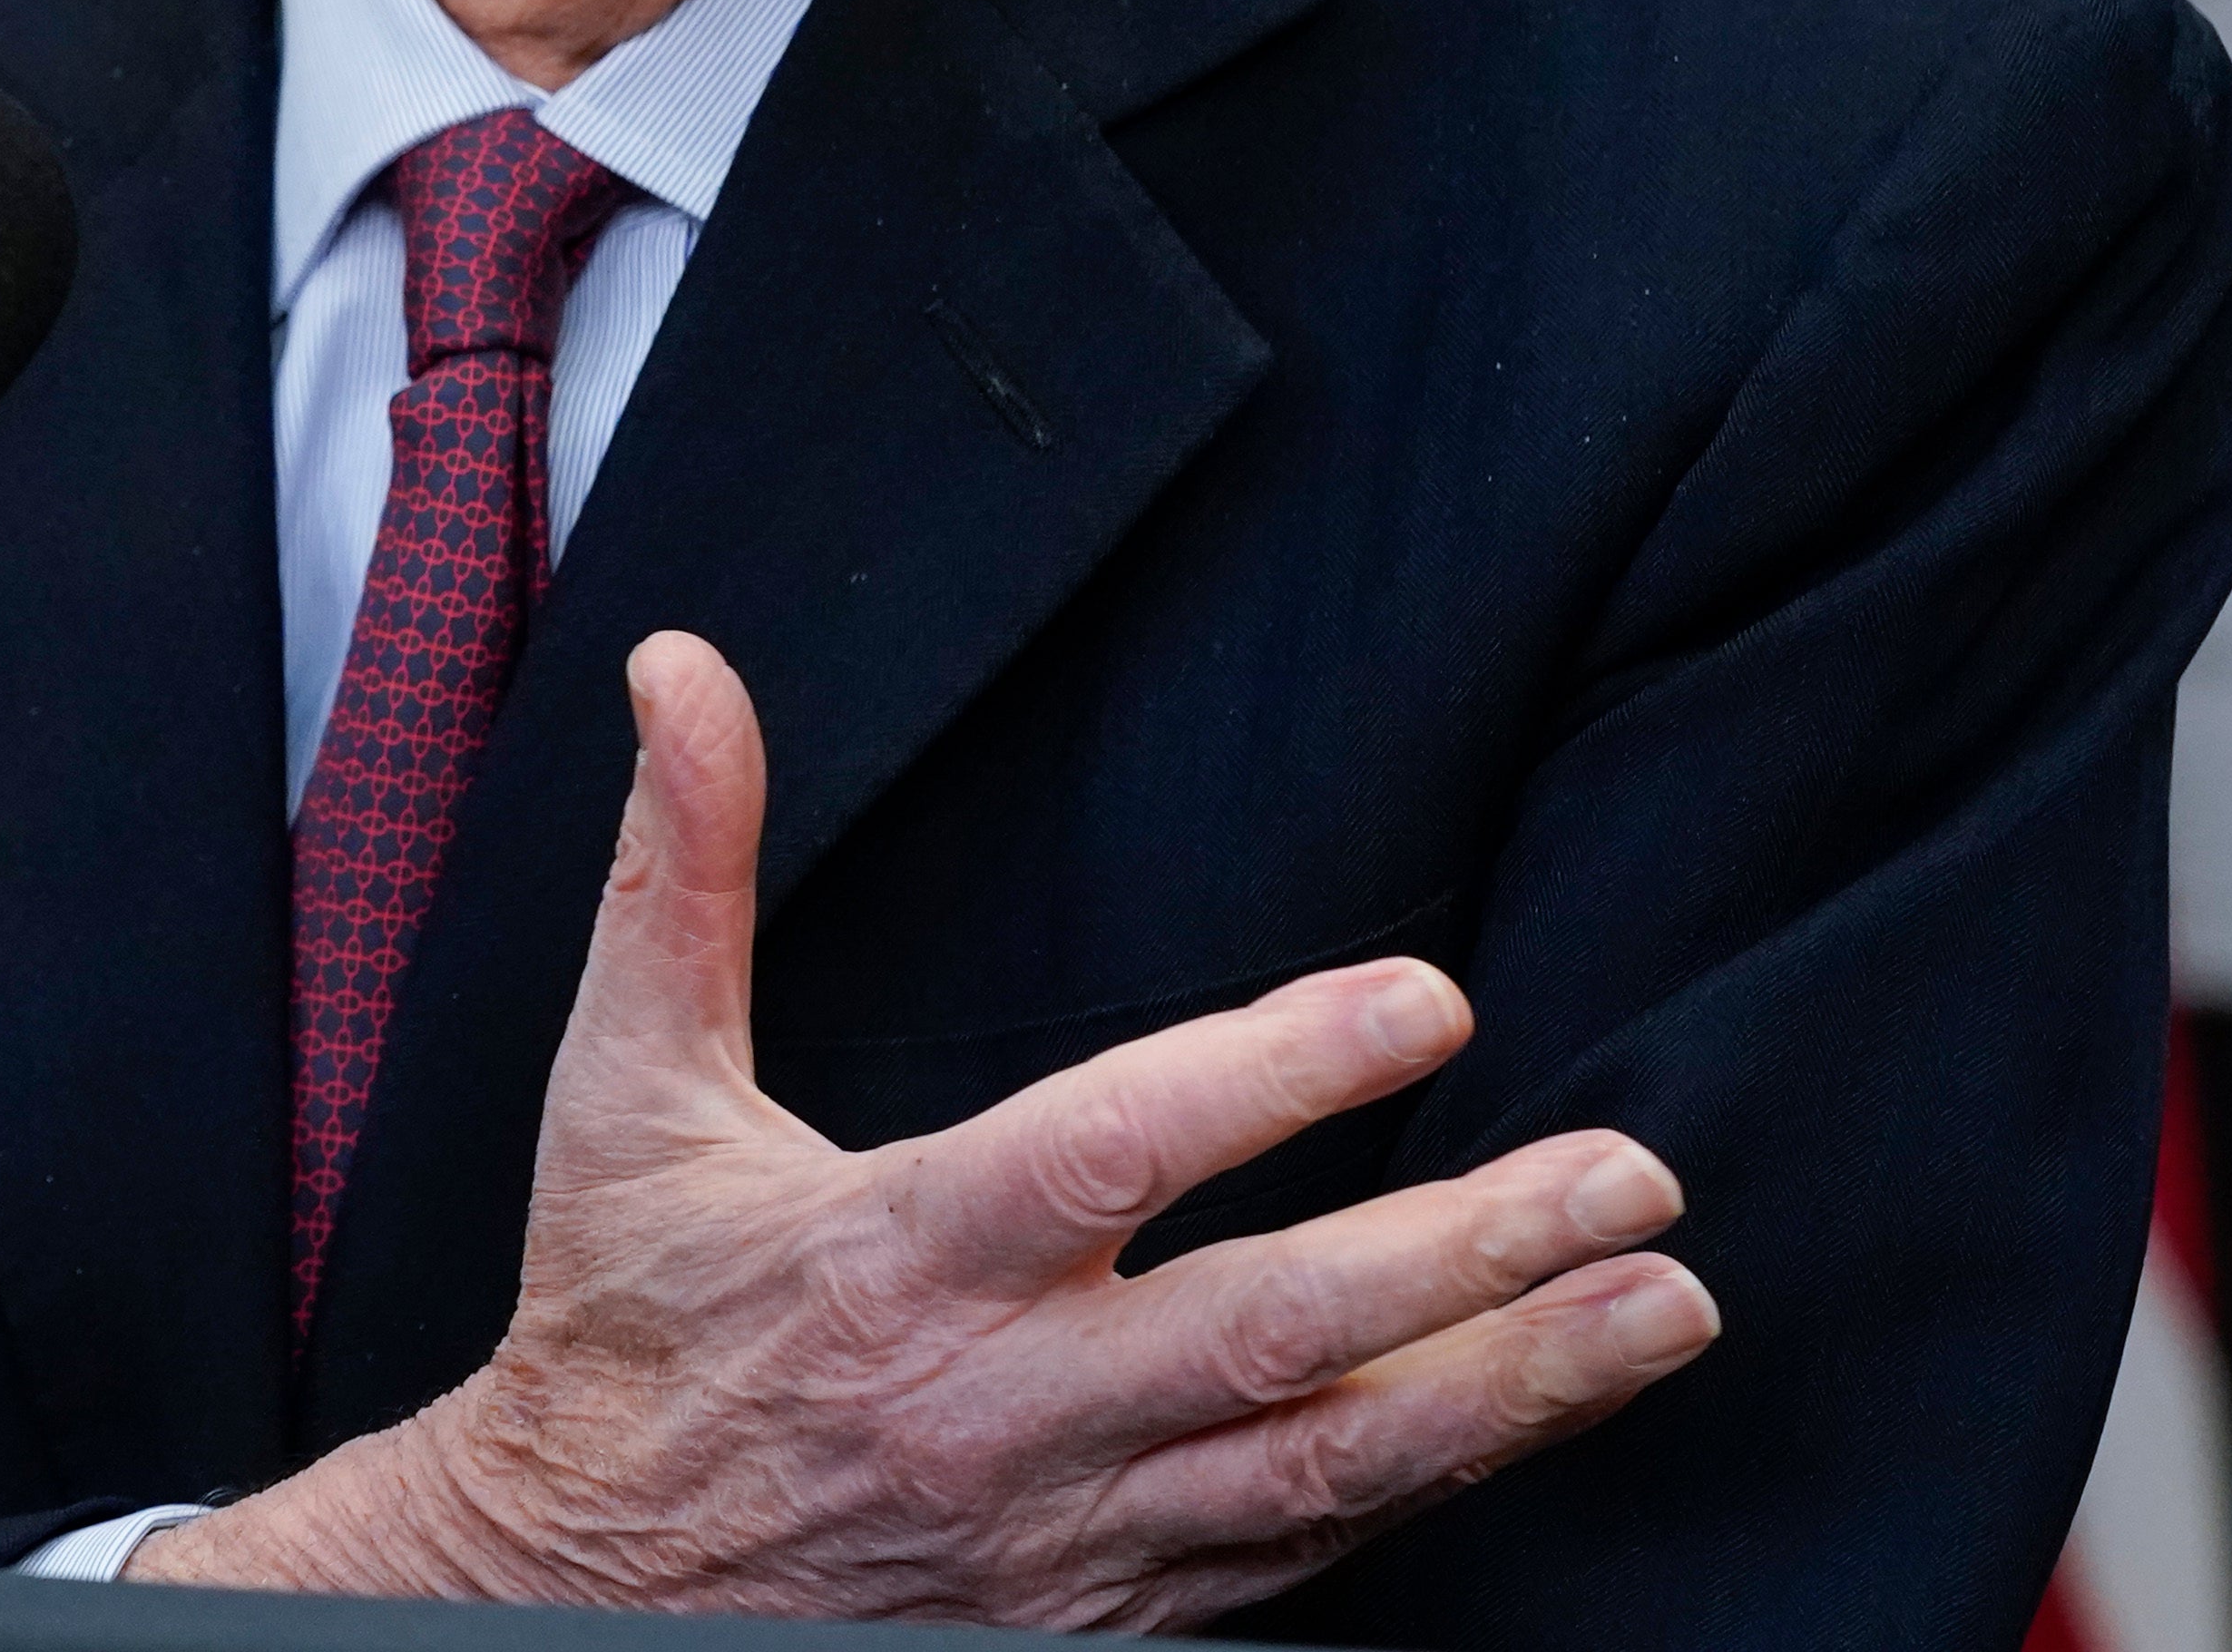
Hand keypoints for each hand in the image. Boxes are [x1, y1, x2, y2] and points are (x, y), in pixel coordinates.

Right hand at [137, 632, 1712, 1626]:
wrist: (570, 1590)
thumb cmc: (620, 1314)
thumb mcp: (624, 1083)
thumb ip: (678, 870)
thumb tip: (682, 674)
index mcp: (898, 1257)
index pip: (1115, 1155)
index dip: (1276, 1076)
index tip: (1427, 1000)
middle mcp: (1005, 1407)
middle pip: (1278, 1333)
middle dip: (1476, 1255)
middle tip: (1636, 1177)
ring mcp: (1070, 1535)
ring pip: (1326, 1470)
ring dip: (1510, 1391)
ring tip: (1661, 1306)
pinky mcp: (1105, 1622)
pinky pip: (1296, 1562)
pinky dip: (1427, 1495)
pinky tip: (1537, 1420)